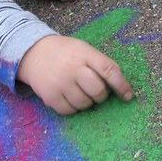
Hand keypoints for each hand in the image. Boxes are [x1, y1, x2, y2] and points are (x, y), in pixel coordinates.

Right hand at [17, 35, 133, 114]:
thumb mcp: (84, 49)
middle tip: (95, 91)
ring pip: (85, 104)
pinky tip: (67, 96)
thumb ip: (101, 63)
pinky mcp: (50, 96)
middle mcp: (72, 68)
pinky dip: (72, 107)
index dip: (121, 85)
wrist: (33, 53)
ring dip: (86, 102)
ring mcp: (60, 82)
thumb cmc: (65, 53)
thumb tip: (121, 85)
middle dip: (101, 95)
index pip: (108, 70)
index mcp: (84, 53)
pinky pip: (70, 111)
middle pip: (98, 91)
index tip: (128, 96)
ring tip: (78, 91)